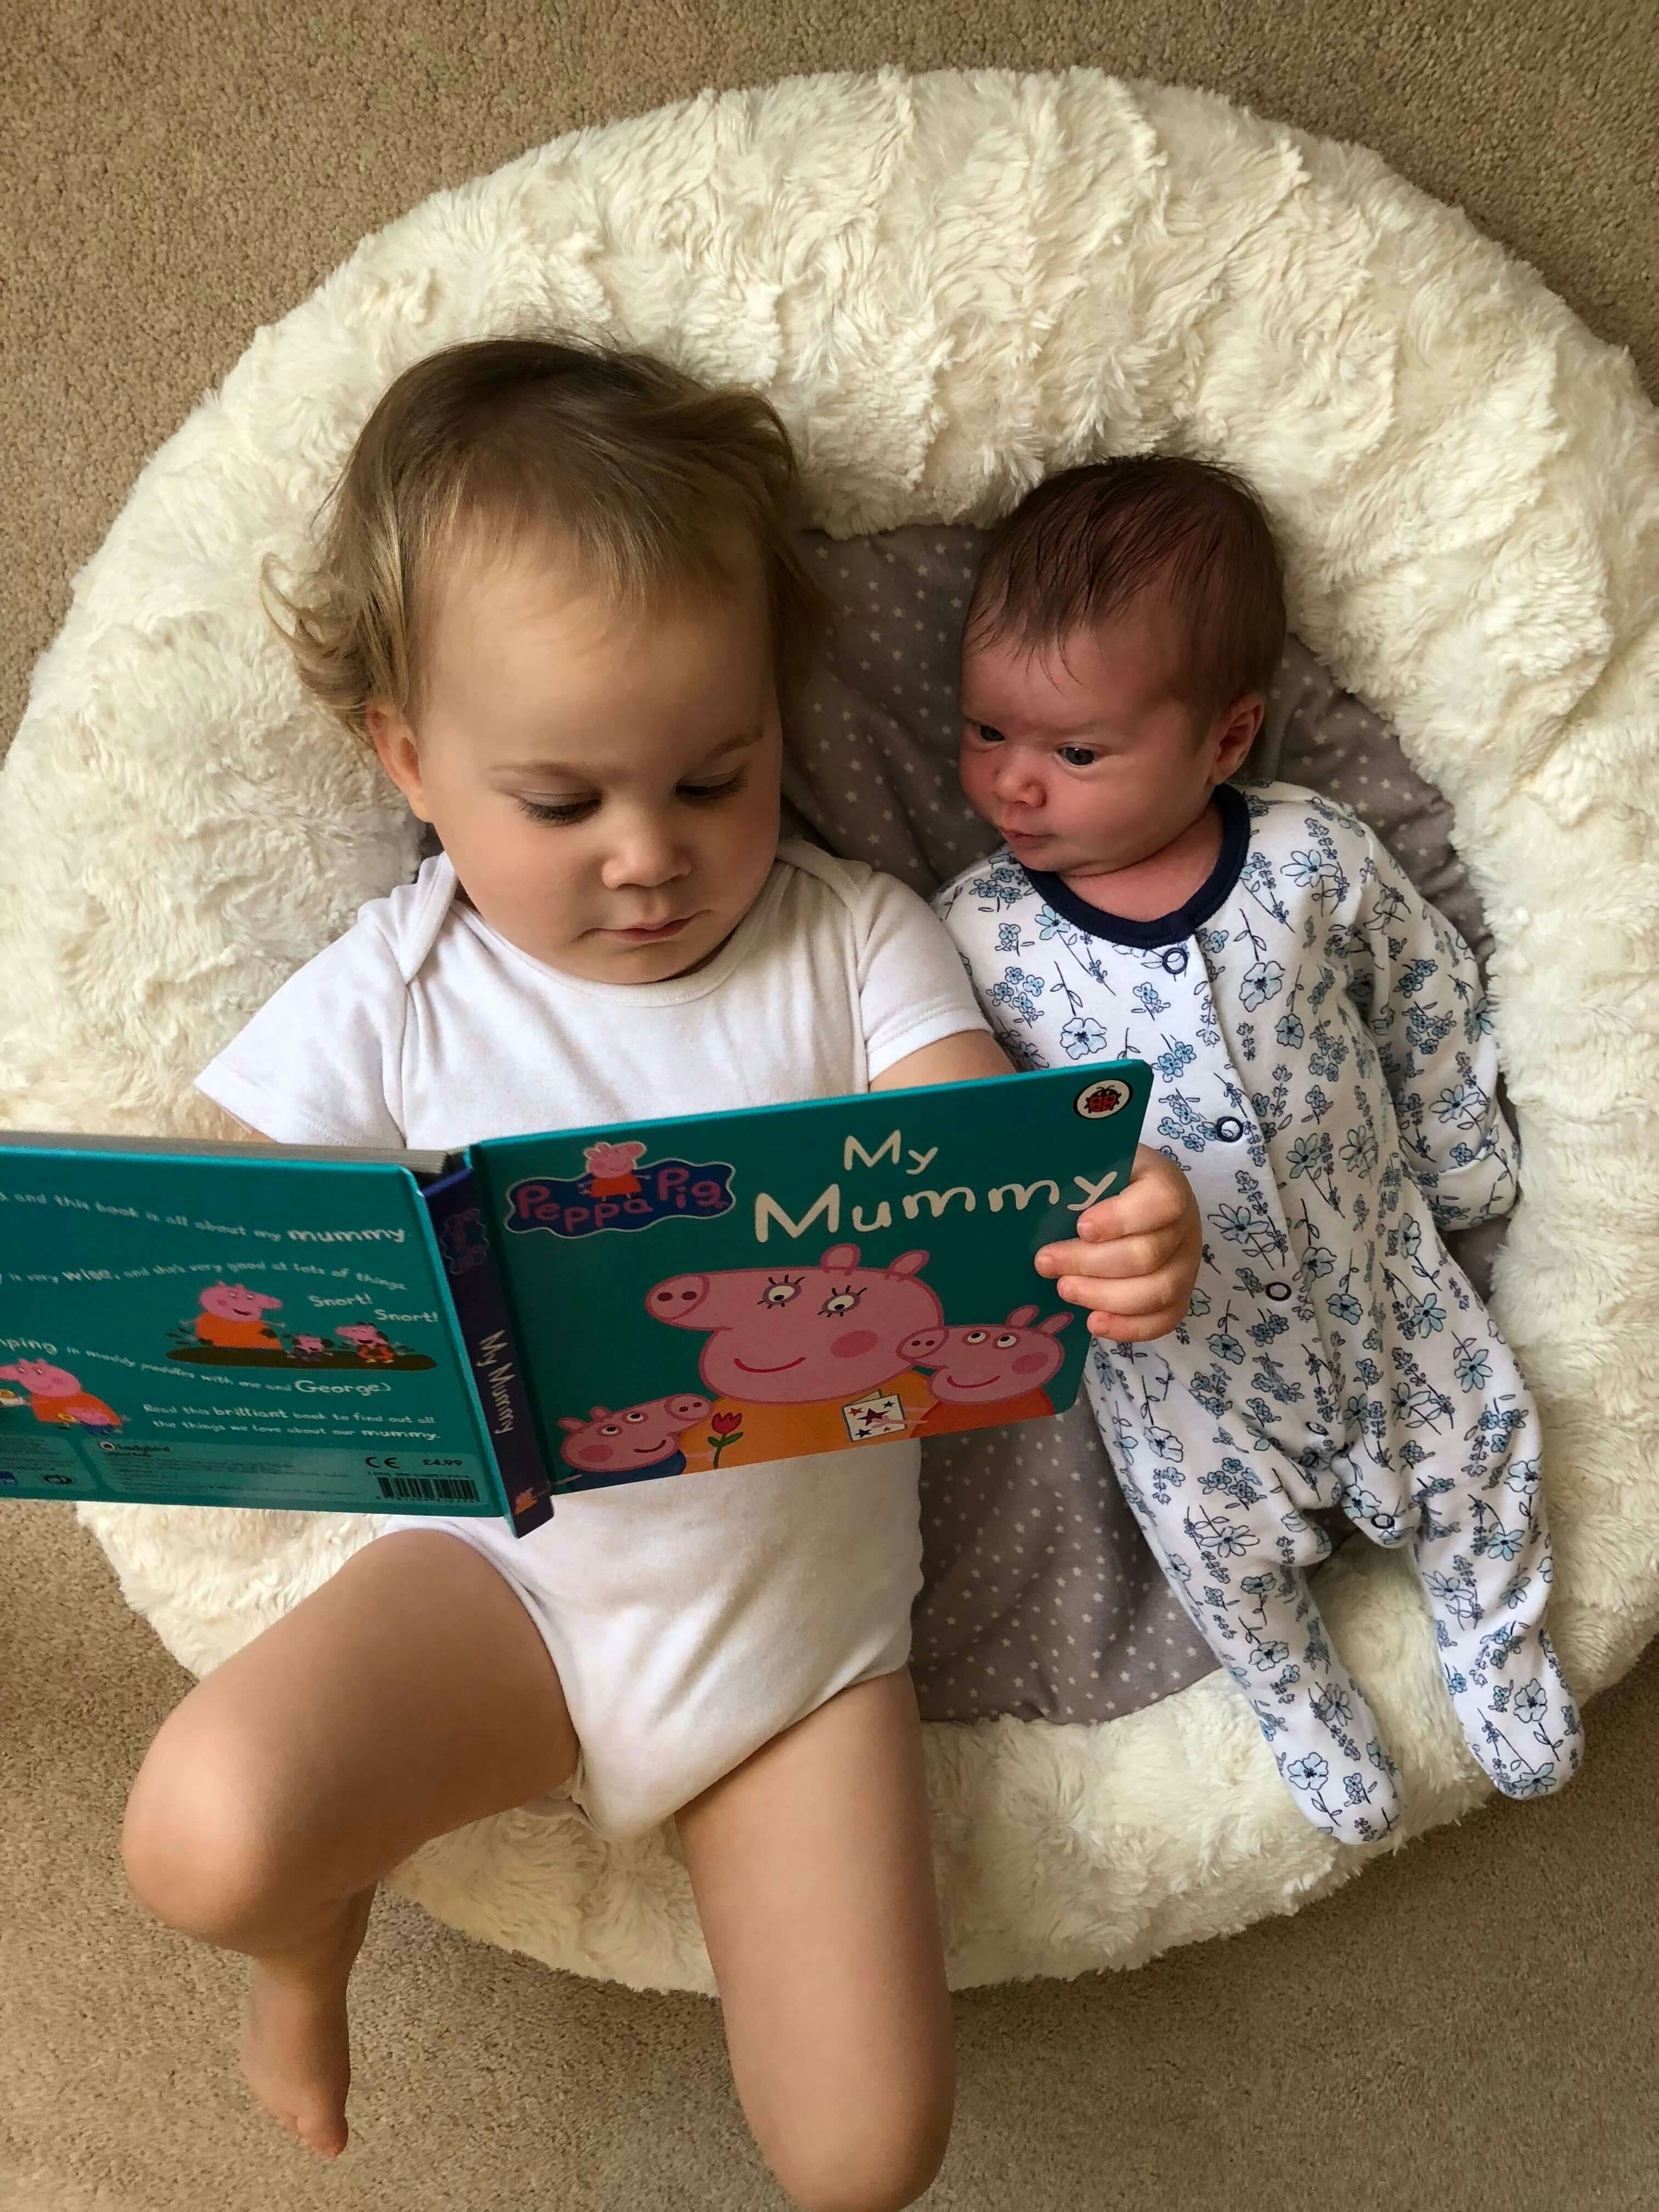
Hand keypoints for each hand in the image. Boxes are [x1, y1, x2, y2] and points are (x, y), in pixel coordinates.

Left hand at [1033, 1145, 1200, 1339]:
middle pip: (1147, 1254)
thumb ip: (1078, 1174)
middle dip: (1090, 1263)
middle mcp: (1184, 1224)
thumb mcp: (1095, 1162)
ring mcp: (1185, 1262)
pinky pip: (1165, 1319)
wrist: (1134, 1195)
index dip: (1121, 1219)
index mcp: (1165, 1182)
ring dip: (1104, 1296)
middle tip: (1046, 1262)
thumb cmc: (1106, 1180)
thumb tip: (1041, 1193)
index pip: (1160, 1202)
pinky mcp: (1180, 1293)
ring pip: (1158, 1291)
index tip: (1081, 1227)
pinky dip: (1129, 1327)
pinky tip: (1093, 1322)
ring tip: (1064, 1289)